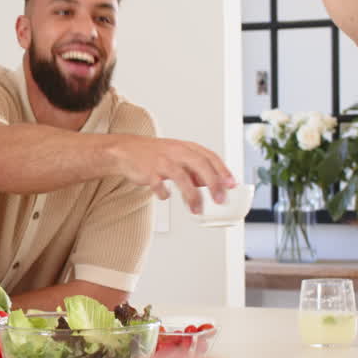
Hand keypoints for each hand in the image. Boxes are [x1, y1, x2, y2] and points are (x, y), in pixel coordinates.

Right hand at [108, 135, 234, 211]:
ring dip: (192, 195)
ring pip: (182, 177)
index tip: (231, 185)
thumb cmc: (155, 155)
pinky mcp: (148, 171)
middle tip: (220, 199)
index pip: (210, 157)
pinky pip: (159, 184)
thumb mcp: (178, 157)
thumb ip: (195, 170)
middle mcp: (176, 151)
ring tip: (197, 209)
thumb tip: (212, 184)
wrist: (126, 150)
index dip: (223, 171)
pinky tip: (165, 196)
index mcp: (186, 148)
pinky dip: (164, 193)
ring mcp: (162, 160)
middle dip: (213, 183)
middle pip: (200, 165)